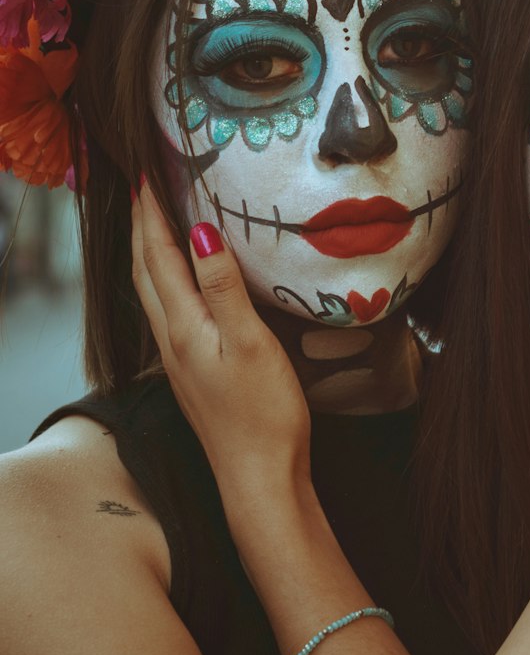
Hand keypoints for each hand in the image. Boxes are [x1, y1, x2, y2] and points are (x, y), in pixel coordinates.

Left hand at [131, 185, 311, 488]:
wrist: (261, 478)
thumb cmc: (263, 414)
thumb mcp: (249, 342)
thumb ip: (222, 287)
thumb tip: (199, 231)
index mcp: (182, 327)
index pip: (157, 256)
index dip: (150, 215)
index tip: (145, 175)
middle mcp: (172, 340)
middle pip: (146, 272)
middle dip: (142, 228)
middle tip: (146, 189)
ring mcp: (180, 359)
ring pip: (154, 292)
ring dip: (151, 253)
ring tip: (159, 223)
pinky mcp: (195, 373)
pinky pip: (170, 311)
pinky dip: (169, 281)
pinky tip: (186, 283)